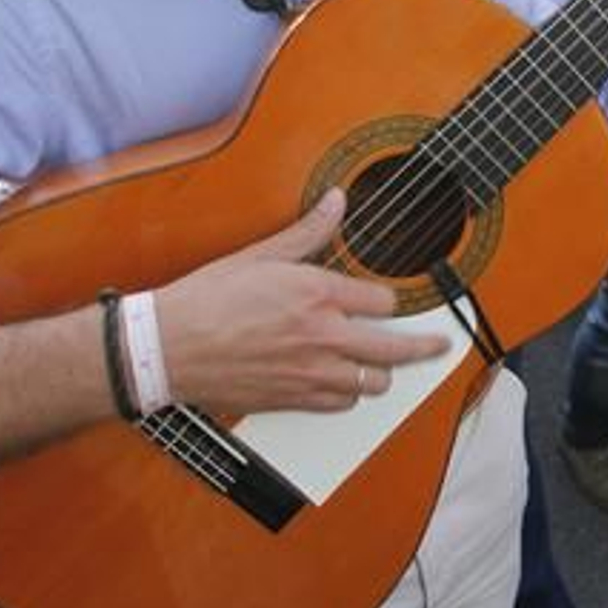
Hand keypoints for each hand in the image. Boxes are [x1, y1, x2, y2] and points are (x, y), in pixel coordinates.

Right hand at [155, 191, 451, 416]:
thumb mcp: (260, 254)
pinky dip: (349, 397)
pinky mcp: (293, 400)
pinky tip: (347, 387)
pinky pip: (341, 405)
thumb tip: (336, 202)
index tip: (386, 300)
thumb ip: (308, 232)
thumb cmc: (208, 300)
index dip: (386, 299)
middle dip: (423, 348)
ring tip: (388, 368)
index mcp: (318, 294)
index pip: (382, 300)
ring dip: (382, 374)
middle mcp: (323, 336)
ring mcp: (311, 373)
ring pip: (371, 383)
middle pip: (394, 349)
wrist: (168, 348)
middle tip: (440, 347)